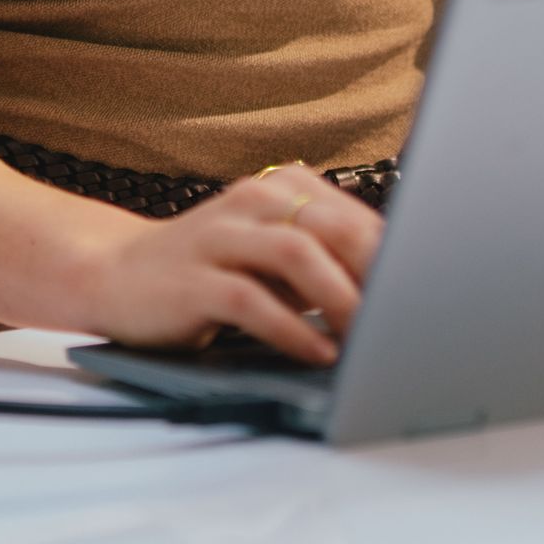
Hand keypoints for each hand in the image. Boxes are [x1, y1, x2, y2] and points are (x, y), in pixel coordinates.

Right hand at [74, 167, 383, 365]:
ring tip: (367, 338)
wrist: (115, 275)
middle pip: (335, 227)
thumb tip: (401, 292)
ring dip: (341, 299)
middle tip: (407, 319)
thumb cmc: (210, 272)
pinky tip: (316, 353)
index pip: (357, 218)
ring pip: (297, 253)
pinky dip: (291, 329)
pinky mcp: (193, 279)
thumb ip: (328, 265)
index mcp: (282, 190)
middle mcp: (254, 203)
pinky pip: (251, 300)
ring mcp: (220, 237)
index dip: (398, 258)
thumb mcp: (273, 259)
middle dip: (379, 276)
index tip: (429, 297)